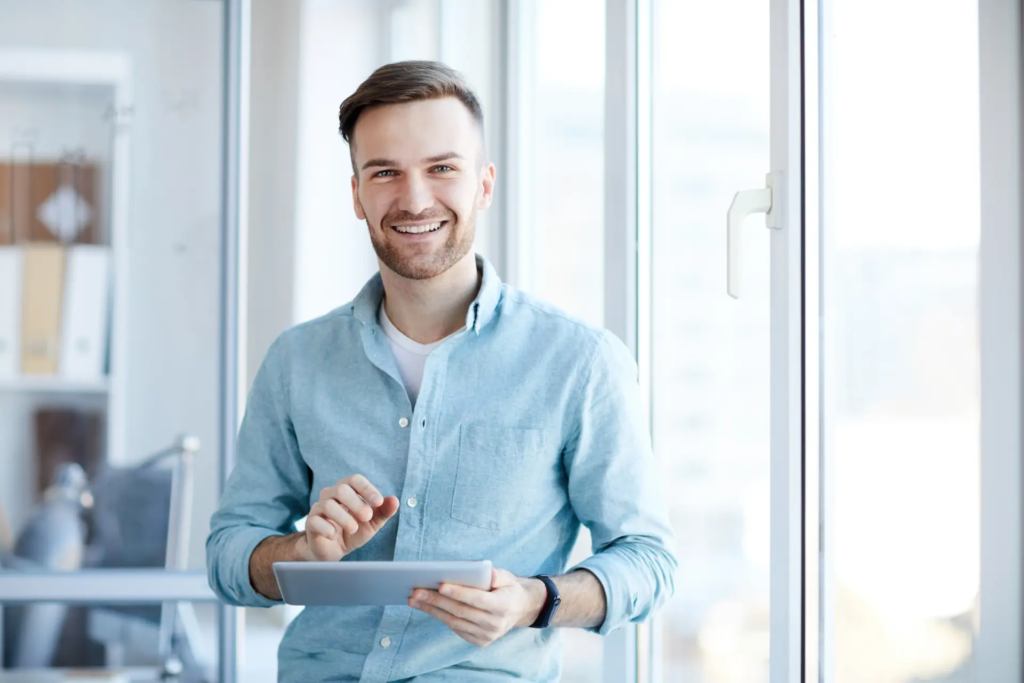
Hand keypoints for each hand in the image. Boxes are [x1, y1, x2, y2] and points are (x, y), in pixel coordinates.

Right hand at [300, 475, 399, 561]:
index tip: (379, 502)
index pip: (355, 480)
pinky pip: (315, 521)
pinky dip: (328, 528)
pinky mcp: (310, 523)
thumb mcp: (372, 522)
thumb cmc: (354, 531)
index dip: (367, 489)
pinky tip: (335, 535)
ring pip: (328, 505)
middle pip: (341, 489)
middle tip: (367, 517)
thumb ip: (384, 511)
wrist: (334, 550)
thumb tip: (395, 500)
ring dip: (344, 518)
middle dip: (356, 503)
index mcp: (347, 490)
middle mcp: (330, 495)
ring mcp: (318, 508)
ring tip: (353, 529)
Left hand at [409, 568, 546, 646]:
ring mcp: (488, 635)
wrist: (519, 609)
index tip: (440, 585)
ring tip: (415, 600)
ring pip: (455, 622)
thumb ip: (497, 575)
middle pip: (461, 611)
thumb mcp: (508, 577)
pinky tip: (428, 608)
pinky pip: (456, 629)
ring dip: (432, 610)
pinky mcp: (480, 641)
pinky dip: (441, 617)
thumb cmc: (508, 588)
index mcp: (504, 605)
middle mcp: (496, 624)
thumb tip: (485, 571)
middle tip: (416, 592)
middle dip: (436, 601)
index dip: (459, 592)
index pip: (477, 599)